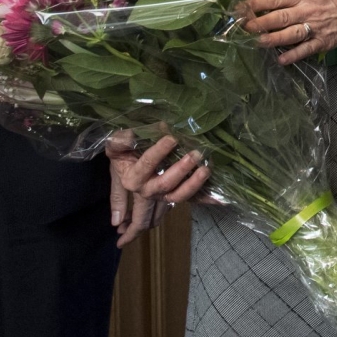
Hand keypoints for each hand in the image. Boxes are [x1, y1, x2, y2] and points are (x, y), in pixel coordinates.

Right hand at [106, 131, 211, 245]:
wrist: (126, 170)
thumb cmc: (123, 154)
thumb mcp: (115, 147)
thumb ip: (119, 142)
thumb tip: (129, 136)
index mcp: (132, 179)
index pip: (146, 165)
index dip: (158, 152)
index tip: (171, 138)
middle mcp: (147, 191)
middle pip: (164, 185)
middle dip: (180, 170)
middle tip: (195, 154)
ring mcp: (162, 196)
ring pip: (178, 196)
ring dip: (193, 185)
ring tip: (206, 169)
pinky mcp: (174, 196)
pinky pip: (192, 200)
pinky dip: (206, 199)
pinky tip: (221, 198)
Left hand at [242, 0, 336, 63]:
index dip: (256, 4)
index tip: (241, 8)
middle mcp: (307, 10)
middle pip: (278, 18)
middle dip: (258, 23)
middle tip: (243, 27)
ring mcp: (315, 27)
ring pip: (289, 35)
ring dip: (271, 40)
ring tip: (256, 41)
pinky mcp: (323, 41)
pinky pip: (305, 50)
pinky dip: (292, 56)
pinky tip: (280, 59)